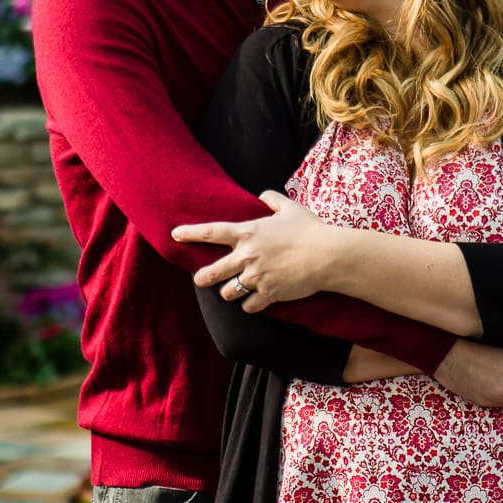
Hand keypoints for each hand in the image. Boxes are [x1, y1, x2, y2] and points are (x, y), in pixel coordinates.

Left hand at [172, 191, 333, 311]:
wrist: (327, 255)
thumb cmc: (310, 229)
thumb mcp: (290, 208)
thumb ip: (273, 200)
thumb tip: (263, 196)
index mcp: (248, 233)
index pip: (211, 233)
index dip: (190, 233)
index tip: (175, 234)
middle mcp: (247, 256)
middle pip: (211, 272)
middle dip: (202, 278)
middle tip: (200, 280)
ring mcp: (256, 277)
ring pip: (228, 292)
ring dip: (230, 292)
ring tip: (237, 289)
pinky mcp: (268, 294)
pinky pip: (249, 306)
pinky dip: (251, 304)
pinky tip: (257, 301)